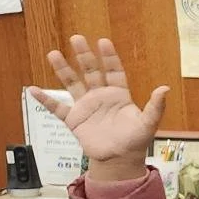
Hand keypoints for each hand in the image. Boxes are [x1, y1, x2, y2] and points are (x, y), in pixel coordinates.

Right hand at [40, 35, 167, 179]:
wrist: (119, 160)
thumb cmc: (135, 141)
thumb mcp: (148, 123)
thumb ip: (156, 106)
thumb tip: (165, 88)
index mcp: (119, 95)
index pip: (114, 71)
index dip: (109, 57)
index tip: (103, 41)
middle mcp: (101, 97)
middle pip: (91, 72)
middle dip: (84, 56)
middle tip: (77, 38)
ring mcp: (86, 107)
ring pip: (72, 84)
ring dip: (63, 69)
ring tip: (54, 54)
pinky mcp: (74, 120)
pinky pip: (56, 107)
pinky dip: (45, 100)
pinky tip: (33, 89)